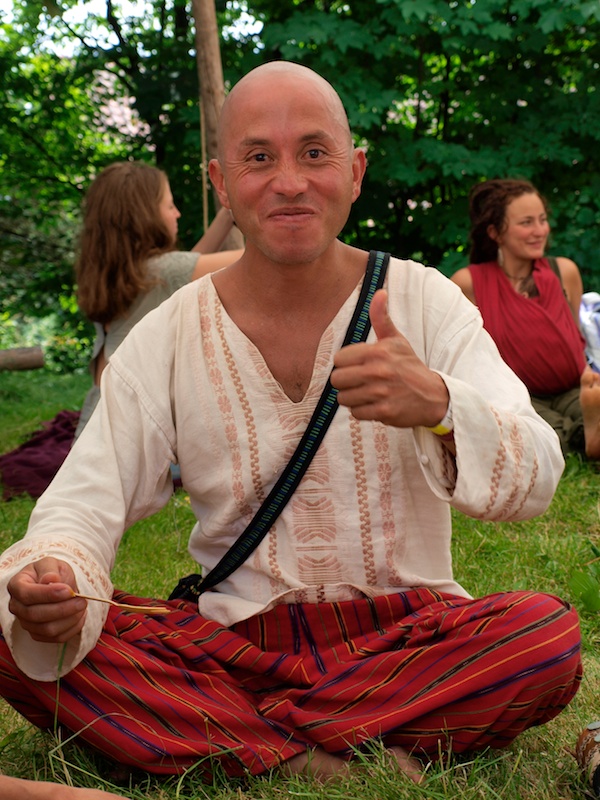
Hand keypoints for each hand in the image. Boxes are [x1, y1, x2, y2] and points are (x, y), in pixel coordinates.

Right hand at [7, 557, 86, 642]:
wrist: (55, 584)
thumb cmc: (51, 572)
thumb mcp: (50, 563)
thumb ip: (50, 570)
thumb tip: (50, 580)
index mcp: (17, 586)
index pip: (28, 594)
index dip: (48, 594)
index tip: (69, 591)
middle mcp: (17, 607)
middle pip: (36, 615)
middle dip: (63, 609)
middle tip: (82, 600)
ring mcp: (26, 623)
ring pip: (47, 629)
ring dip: (69, 619)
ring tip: (82, 606)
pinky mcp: (38, 634)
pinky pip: (56, 638)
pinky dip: (72, 628)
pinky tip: (80, 616)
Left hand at [331, 289, 448, 427]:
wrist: (434, 395)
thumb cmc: (410, 366)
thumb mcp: (397, 340)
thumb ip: (381, 318)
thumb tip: (380, 292)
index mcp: (377, 352)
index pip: (338, 359)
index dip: (346, 364)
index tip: (358, 365)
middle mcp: (377, 371)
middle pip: (337, 380)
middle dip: (346, 382)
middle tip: (360, 381)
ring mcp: (380, 393)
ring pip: (344, 398)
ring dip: (353, 398)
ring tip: (367, 393)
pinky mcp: (383, 412)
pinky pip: (356, 413)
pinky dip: (363, 411)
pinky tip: (375, 404)